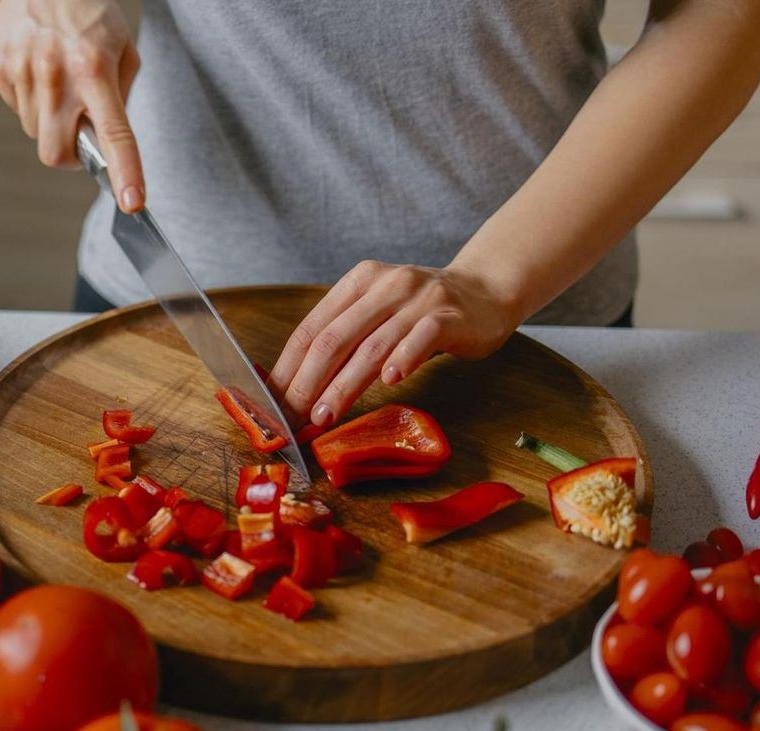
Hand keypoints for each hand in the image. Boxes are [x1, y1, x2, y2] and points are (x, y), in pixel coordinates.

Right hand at [0, 0, 145, 211]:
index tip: (131, 202)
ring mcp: (23, 71)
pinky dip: (29, 100)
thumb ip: (119, 96)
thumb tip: (105, 139)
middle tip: (79, 135)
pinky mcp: (0, 66)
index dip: (124, 171)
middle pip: (55, 152)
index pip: (113, 133)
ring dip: (48, 122)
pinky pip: (15, 107)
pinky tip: (39, 70)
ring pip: (33, 132)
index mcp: (95, 69)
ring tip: (59, 83)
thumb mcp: (123, 49)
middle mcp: (56, 74)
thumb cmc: (90, 11)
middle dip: (68, 156)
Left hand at [267, 261, 520, 426]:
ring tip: (324, 416)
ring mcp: (417, 298)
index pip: (311, 328)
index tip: (273, 404)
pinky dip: (403, 359)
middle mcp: (383, 285)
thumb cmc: (422, 312)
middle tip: (292, 419)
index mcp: (357, 283)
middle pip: (334, 339)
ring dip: (344, 385)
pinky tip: (389, 382)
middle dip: (307, 383)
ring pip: (371, 346)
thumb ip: (347, 341)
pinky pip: (420, 338)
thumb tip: (300, 391)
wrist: (486, 291)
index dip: (288, 369)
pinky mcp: (448, 315)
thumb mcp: (379, 315)